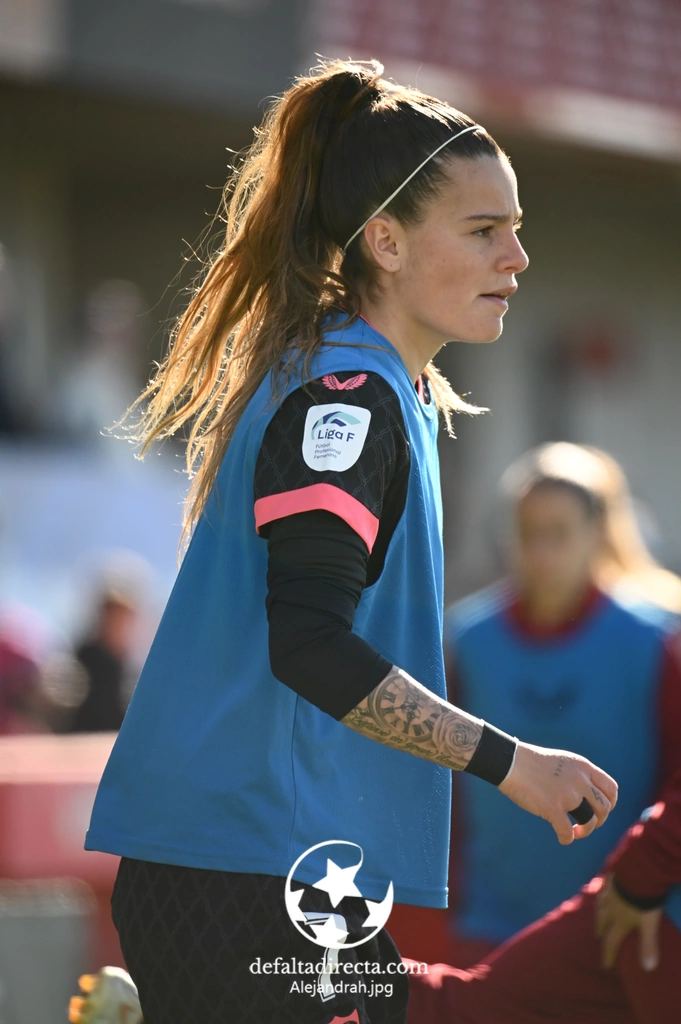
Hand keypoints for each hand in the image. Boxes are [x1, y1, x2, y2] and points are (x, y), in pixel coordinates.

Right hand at [498, 742, 617, 844]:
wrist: (510, 762)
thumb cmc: (531, 762)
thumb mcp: (562, 761)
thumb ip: (578, 775)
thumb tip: (587, 796)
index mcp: (583, 767)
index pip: (611, 788)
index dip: (610, 803)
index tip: (601, 811)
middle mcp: (580, 780)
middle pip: (604, 807)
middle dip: (599, 820)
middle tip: (587, 824)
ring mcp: (567, 794)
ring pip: (590, 820)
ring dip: (585, 831)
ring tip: (575, 831)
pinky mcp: (552, 808)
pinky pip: (567, 832)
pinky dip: (567, 839)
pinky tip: (563, 838)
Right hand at [595, 874, 661, 970]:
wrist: (637, 871)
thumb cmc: (644, 900)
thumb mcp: (649, 924)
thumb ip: (648, 944)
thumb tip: (648, 968)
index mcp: (619, 921)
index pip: (612, 942)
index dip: (608, 955)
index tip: (605, 966)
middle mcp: (610, 908)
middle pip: (602, 922)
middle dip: (601, 931)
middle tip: (599, 936)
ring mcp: (609, 892)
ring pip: (600, 904)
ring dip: (599, 911)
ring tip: (598, 914)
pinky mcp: (611, 878)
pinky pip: (603, 886)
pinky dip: (602, 890)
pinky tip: (603, 888)